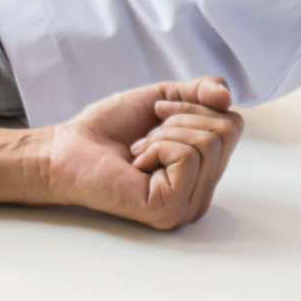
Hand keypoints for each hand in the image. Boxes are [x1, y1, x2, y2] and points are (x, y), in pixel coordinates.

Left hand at [38, 77, 243, 229]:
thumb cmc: (109, 130)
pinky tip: (135, 165)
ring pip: (208, 143)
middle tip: (145, 137)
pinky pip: (187, 156)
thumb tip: (227, 94)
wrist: (68, 149)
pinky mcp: (170, 209)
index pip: (233, 125)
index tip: (157, 114)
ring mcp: (187, 205)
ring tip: (138, 152)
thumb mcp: (162, 98)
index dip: (196, 107)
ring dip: (164, 135)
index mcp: (203, 172)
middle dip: (181, 119)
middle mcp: (201, 194)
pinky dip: (157, 147)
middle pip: (226, 132)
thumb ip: (200, 92)